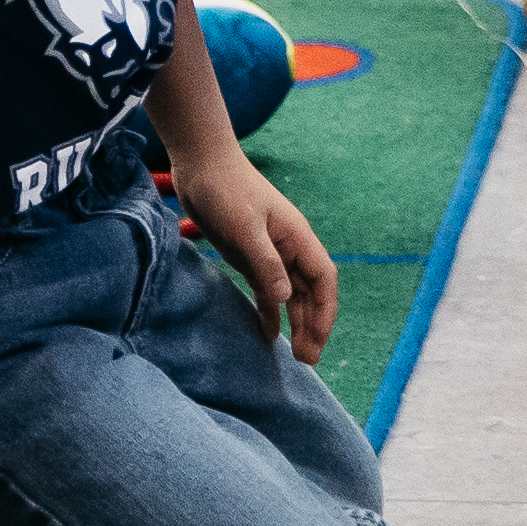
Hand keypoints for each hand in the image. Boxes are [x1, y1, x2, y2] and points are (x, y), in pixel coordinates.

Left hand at [174, 147, 339, 362]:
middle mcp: (289, 247)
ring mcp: (270, 253)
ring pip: (292, 294)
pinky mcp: (250, 257)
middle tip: (306, 359)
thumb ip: (265, 262)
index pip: (323, 278)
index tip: (318, 340)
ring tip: (296, 354)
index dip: (325, 311)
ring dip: (296, 322)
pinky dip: (270, 312)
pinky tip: (268, 334)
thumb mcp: (244, 227)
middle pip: (311, 291)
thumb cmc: (225, 190)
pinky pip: (267, 291)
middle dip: (313, 325)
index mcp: (297, 236)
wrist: (201, 165)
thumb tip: (286, 297)